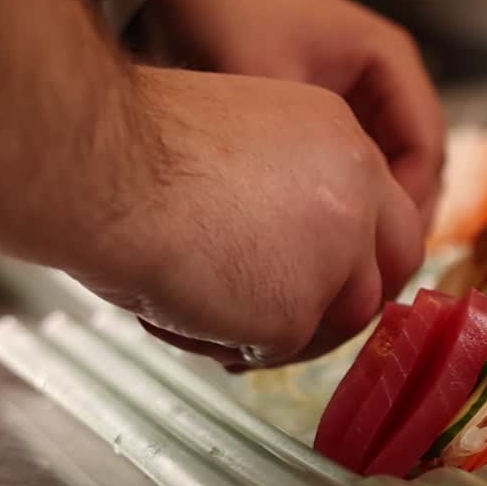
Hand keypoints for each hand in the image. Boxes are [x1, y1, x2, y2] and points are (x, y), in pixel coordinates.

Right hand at [76, 66, 422, 366]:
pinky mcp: (295, 311)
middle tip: (300, 320)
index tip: (341, 275)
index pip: (388, 211)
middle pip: (386, 269)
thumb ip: (290, 185)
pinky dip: (226, 342)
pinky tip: (176, 314)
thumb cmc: (134, 143)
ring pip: (338, 320)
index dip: (364, 252)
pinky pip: (274, 348)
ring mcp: (335, 256)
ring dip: (284, 329)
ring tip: (207, 311)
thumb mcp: (243, 137)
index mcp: (342, 139)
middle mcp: (355, 194)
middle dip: (347, 304)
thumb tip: (290, 237)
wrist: (98, 164)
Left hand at [141, 0, 445, 222]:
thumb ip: (307, 142)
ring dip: (381, 208)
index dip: (413, 200)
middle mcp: (386, 76)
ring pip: (394, 165)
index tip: (390, 243)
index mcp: (391, 60)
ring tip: (358, 252)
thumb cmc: (231, 9)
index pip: (427, 145)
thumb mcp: (274, 80)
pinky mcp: (336, 108)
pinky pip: (363, 160)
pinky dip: (355, 194)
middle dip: (403, 213)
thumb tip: (336, 212)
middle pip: (420, 161)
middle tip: (380, 262)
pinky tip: (332, 226)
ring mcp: (363, 93)